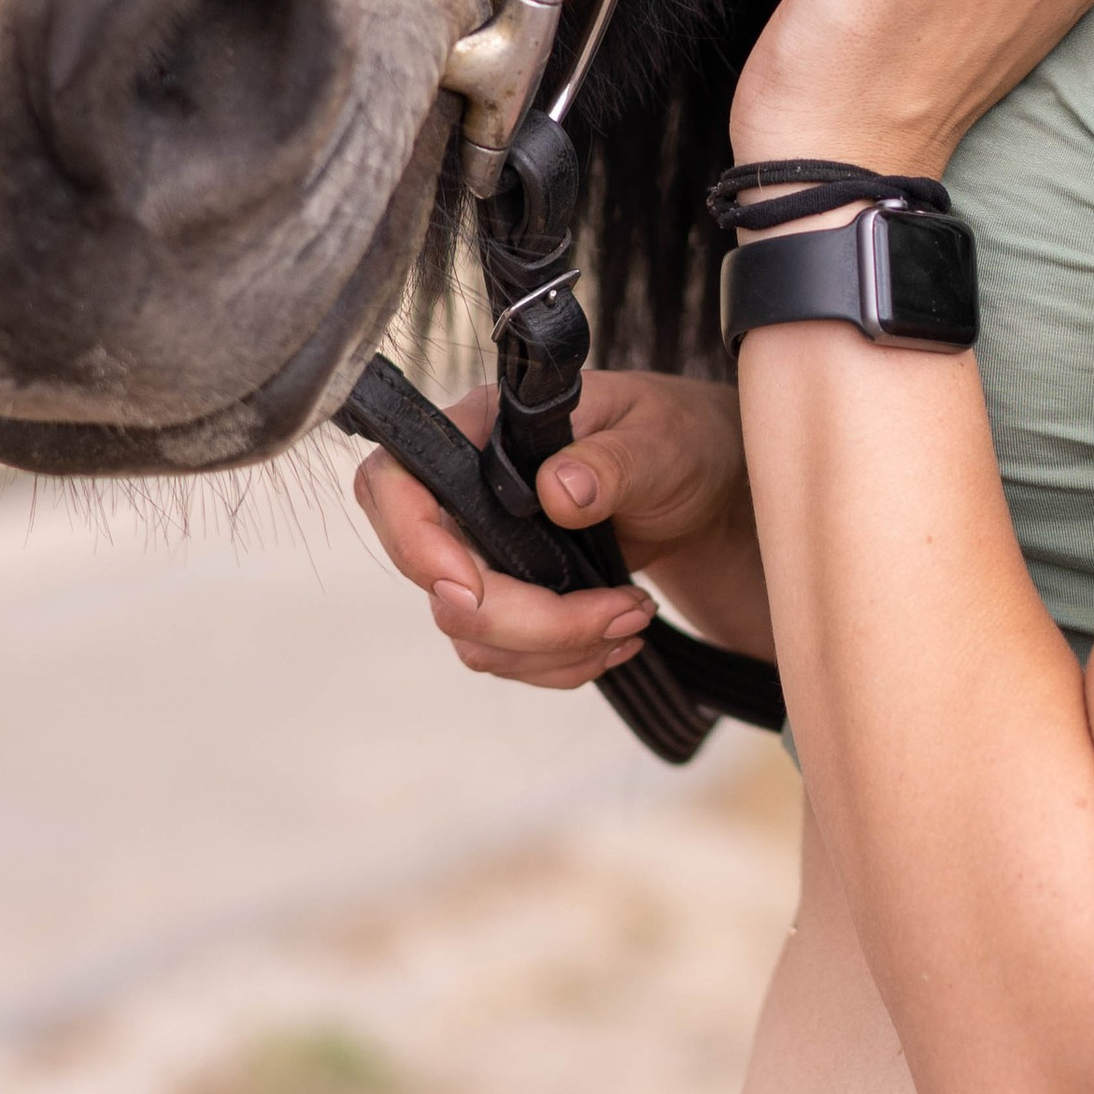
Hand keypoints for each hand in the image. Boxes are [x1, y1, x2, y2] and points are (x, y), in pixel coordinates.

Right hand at [353, 367, 770, 686]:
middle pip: (435, 581)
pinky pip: (503, 655)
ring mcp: (478, 551)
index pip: (393, 483)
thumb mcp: (660, 439)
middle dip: (525, 620)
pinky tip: (618, 638)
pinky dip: (562, 662)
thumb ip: (612, 461)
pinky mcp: (504, 598)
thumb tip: (559, 490)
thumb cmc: (675, 438)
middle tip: (621, 614)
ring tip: (634, 618)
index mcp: (480, 431)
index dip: (414, 543)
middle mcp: (463, 494)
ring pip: (470, 633)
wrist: (700, 486)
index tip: (471, 587)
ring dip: (555, 648)